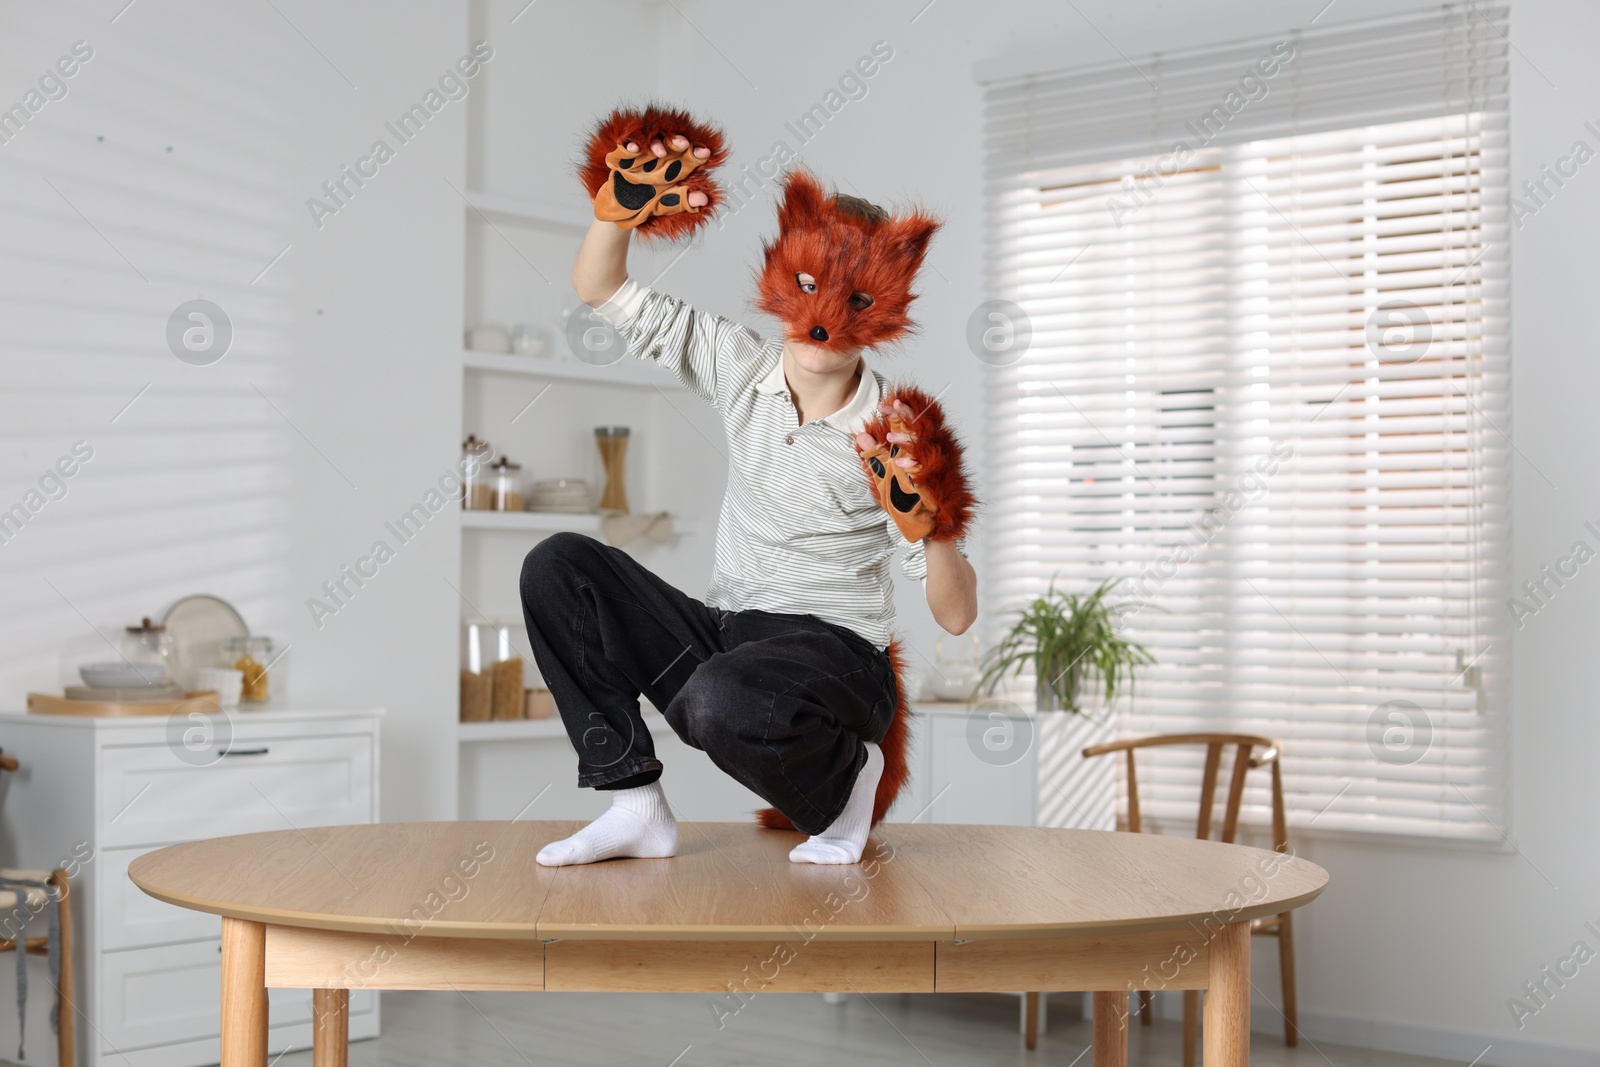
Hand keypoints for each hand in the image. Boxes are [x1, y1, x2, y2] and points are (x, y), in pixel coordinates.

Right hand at [579, 106, 727, 241]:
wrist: (622, 212)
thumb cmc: (647, 203)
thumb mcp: (667, 204)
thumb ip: (684, 201)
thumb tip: (704, 199)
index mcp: (674, 168)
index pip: (688, 157)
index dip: (696, 153)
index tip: (705, 153)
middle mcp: (659, 158)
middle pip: (670, 144)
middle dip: (678, 142)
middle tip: (685, 144)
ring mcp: (641, 156)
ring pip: (650, 142)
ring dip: (656, 144)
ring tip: (661, 152)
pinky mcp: (623, 157)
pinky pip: (626, 148)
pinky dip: (629, 148)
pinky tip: (634, 149)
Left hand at [855, 387, 973, 544]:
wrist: (927, 526)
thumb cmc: (908, 500)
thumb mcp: (885, 477)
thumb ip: (875, 457)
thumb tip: (861, 437)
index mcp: (919, 448)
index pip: (911, 424)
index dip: (897, 412)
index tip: (881, 406)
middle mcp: (931, 452)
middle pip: (922, 425)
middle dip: (904, 414)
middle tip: (888, 407)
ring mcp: (938, 465)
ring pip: (926, 443)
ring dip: (907, 439)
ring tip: (889, 438)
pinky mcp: (940, 480)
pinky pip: (928, 468)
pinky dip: (913, 464)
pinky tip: (900, 464)